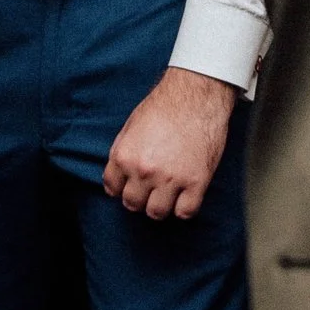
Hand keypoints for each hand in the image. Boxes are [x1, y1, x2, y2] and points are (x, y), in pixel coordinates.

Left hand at [103, 66, 237, 219]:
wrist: (196, 96)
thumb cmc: (164, 106)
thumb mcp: (131, 126)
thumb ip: (122, 152)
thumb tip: (117, 175)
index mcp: (124, 156)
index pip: (112, 188)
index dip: (120, 188)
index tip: (129, 186)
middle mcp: (144, 171)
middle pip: (133, 204)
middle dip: (138, 199)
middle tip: (148, 191)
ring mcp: (170, 179)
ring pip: (157, 213)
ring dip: (160, 206)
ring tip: (166, 195)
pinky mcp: (196, 182)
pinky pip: (185, 212)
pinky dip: (184, 208)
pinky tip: (184, 196)